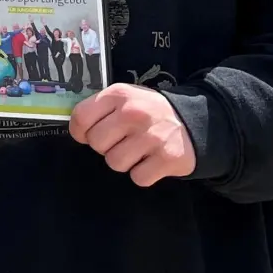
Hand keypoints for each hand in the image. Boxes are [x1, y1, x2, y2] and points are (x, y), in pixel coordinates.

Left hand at [69, 83, 195, 186]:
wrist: (195, 120)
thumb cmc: (150, 111)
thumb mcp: (125, 98)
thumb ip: (99, 109)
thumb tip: (77, 130)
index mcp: (119, 95)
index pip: (81, 117)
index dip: (80, 131)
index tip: (89, 134)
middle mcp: (134, 113)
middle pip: (96, 143)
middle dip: (105, 147)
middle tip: (122, 141)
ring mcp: (152, 136)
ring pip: (115, 163)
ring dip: (125, 161)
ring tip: (138, 150)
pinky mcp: (168, 158)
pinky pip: (138, 177)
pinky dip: (143, 174)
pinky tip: (152, 160)